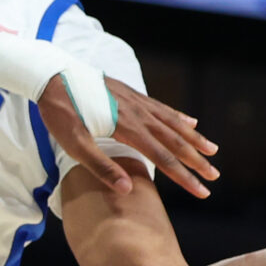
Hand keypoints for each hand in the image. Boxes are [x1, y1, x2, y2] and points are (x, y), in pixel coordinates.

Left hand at [40, 77, 218, 197]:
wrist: (50, 74)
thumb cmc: (60, 112)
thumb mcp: (74, 144)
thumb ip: (101, 167)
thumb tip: (128, 189)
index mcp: (127, 128)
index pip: (163, 158)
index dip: (184, 177)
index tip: (202, 191)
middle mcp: (138, 113)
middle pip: (174, 141)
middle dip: (196, 160)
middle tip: (215, 176)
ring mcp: (136, 101)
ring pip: (172, 123)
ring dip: (193, 138)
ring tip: (212, 150)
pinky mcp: (130, 93)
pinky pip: (162, 107)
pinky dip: (178, 116)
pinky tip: (190, 122)